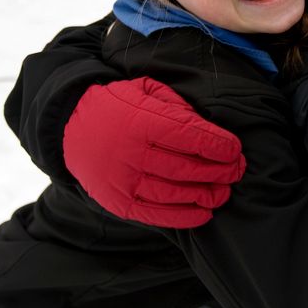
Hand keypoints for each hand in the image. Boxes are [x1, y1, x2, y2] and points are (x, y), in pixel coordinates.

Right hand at [62, 77, 245, 227]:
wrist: (70, 128)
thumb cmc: (118, 106)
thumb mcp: (144, 90)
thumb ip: (176, 104)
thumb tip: (207, 127)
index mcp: (140, 120)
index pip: (187, 135)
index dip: (216, 145)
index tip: (235, 149)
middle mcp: (130, 152)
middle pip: (185, 167)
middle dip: (219, 171)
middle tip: (237, 171)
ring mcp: (122, 181)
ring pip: (174, 193)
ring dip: (206, 194)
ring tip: (224, 191)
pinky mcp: (118, 202)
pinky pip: (156, 215)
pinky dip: (184, 217)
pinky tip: (204, 212)